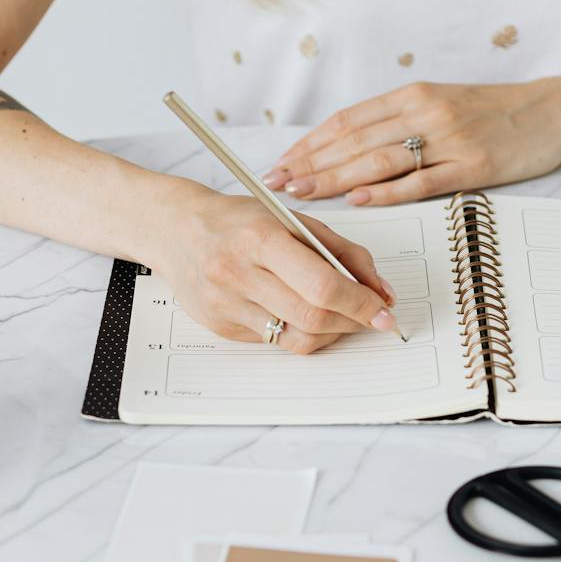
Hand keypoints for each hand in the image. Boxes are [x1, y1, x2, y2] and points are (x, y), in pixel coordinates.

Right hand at [149, 188, 398, 353]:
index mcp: (261, 238)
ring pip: (296, 339)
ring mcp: (226, 305)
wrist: (176, 230)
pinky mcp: (221, 328)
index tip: (384, 311)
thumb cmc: (238, 220)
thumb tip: (381, 291)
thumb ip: (342, 251)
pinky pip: (274, 342)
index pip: (322, 285)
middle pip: (312, 317)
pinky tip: (305, 316)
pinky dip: (301, 333)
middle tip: (373, 319)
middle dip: (353, 322)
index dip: (361, 303)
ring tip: (343, 319)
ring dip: (331, 334)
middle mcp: (239, 274)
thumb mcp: (292, 219)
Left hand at [263, 76, 560, 205]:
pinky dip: (386, 190)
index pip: (348, 121)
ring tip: (301, 193)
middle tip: (276, 183)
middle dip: (310, 164)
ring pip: (378, 160)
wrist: (553, 110)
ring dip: (334, 178)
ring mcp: (449, 139)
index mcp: (413, 95)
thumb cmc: (494, 112)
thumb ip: (398, 122)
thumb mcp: (440, 104)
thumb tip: (349, 148)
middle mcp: (425, 113)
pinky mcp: (472, 165)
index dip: (311, 143)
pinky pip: (420, 181)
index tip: (282, 162)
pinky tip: (358, 198)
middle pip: (354, 140)